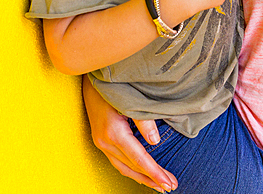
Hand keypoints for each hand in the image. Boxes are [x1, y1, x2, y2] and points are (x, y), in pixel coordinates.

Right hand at [82, 76, 178, 192]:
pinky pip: (118, 162)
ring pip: (124, 168)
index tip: (169, 182)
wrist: (90, 80)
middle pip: (132, 167)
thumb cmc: (113, 86)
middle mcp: (105, 141)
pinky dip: (132, 170)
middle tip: (171, 186)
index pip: (139, 159)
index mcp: (114, 133)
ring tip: (159, 185)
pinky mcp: (101, 141)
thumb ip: (143, 120)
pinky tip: (142, 173)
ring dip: (142, 178)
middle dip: (152, 179)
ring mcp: (101, 143)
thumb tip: (155, 141)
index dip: (155, 172)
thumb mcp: (130, 100)